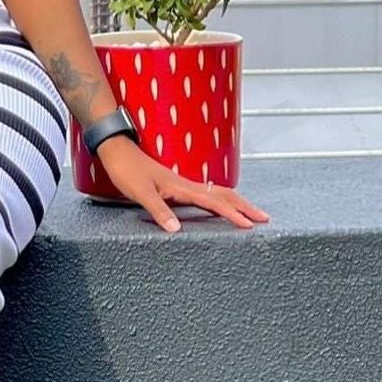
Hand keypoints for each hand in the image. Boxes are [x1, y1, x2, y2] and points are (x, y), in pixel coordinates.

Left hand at [93, 136, 270, 233]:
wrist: (116, 151)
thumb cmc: (126, 170)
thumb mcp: (139, 192)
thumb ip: (158, 210)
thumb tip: (176, 230)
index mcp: (182, 187)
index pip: (214, 202)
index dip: (232, 214)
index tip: (249, 225)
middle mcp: (186, 184)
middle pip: (224, 194)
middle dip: (245, 206)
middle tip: (264, 218)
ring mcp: (182, 184)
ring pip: (217, 193)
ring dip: (236, 202)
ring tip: (250, 213)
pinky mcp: (176, 186)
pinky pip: (205, 194)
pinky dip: (220, 200)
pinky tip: (220, 206)